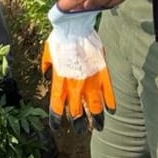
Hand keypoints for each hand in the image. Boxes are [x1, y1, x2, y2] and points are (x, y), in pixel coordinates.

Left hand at [42, 5, 115, 132]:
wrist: (75, 26)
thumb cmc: (60, 38)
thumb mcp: (48, 53)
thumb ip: (47, 67)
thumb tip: (46, 76)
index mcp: (60, 81)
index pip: (57, 106)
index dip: (56, 119)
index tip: (57, 128)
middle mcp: (74, 85)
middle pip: (76, 112)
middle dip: (78, 124)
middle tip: (80, 130)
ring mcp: (90, 81)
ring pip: (94, 108)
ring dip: (96, 120)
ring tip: (98, 127)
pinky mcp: (102, 74)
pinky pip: (108, 93)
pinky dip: (110, 103)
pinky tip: (111, 111)